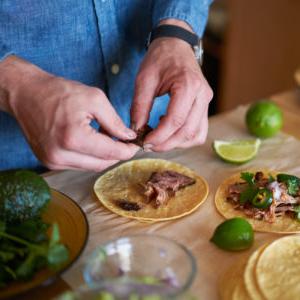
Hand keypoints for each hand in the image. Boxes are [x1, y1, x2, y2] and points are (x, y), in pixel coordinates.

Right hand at [0, 56, 138, 170]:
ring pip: (91, 166)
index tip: (135, 146)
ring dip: (103, 156)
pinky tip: (91, 142)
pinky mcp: (49, 162)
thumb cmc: (59, 92)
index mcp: (73, 138)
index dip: (127, 151)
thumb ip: (114, 121)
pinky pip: (78, 164)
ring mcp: (52, 161)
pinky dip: (89, 156)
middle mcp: (61, 155)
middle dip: (116, 154)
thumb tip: (128, 137)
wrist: (26, 94)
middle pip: (102, 164)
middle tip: (123, 141)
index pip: (110, 153)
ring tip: (106, 138)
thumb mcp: (94, 99)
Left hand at [131, 21, 212, 151]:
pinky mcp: (204, 106)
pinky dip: (184, 137)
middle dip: (166, 143)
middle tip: (148, 145)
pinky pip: (199, 131)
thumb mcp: (144, 79)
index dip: (159, 136)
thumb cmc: (160, 58)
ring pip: (196, 135)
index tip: (144, 142)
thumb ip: (139, 106)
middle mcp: (203, 95)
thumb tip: (136, 130)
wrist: (175, 45)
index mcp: (188, 85)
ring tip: (158, 138)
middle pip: (188, 132)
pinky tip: (169, 130)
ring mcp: (206, 102)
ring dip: (176, 143)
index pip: (176, 120)